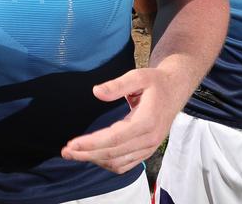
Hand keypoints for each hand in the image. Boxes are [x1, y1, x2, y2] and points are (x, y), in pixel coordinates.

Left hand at [59, 67, 175, 173]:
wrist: (175, 89)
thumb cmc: (155, 81)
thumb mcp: (138, 76)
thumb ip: (117, 85)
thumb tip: (96, 92)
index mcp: (147, 121)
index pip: (115, 138)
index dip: (92, 143)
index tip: (72, 144)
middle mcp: (149, 138)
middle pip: (113, 153)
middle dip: (87, 154)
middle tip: (65, 151)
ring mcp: (149, 147)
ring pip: (118, 162)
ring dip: (95, 160)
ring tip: (75, 154)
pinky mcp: (147, 151)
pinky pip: (126, 165)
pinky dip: (108, 164)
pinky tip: (94, 156)